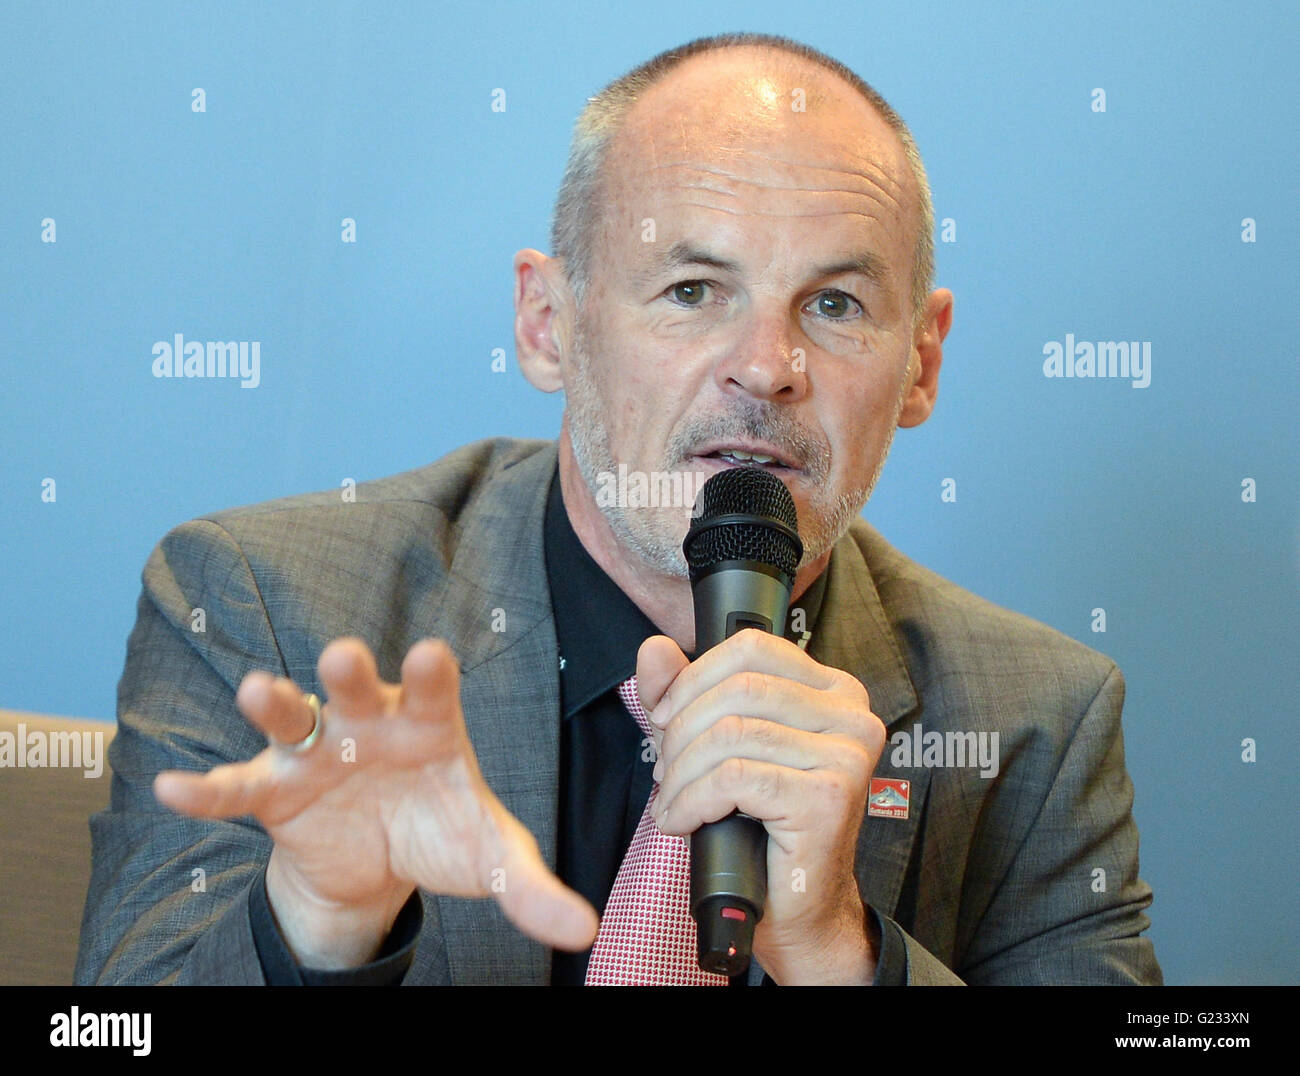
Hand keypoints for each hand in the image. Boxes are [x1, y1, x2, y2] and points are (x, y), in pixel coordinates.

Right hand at [154, 637, 597, 967]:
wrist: (381, 859)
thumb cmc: (442, 832)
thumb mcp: (490, 858)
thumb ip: (532, 888)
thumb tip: (586, 931)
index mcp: (429, 726)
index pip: (434, 692)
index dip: (430, 675)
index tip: (431, 655)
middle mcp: (369, 725)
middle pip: (358, 690)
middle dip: (350, 673)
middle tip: (343, 656)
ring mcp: (317, 753)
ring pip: (293, 720)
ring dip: (275, 704)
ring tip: (256, 691)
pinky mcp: (274, 791)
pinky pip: (236, 788)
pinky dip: (205, 791)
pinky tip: (173, 792)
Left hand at [636, 629, 885, 984]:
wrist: (797, 907)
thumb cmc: (760, 826)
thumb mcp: (715, 745)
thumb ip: (685, 692)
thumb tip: (654, 649)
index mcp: (834, 691)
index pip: (753, 648)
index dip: (694, 676)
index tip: (664, 715)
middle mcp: (852, 716)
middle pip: (739, 689)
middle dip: (682, 730)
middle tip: (665, 772)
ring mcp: (846, 755)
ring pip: (732, 733)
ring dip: (682, 772)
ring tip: (671, 801)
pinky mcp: (828, 798)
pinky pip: (734, 779)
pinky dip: (693, 800)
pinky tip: (682, 822)